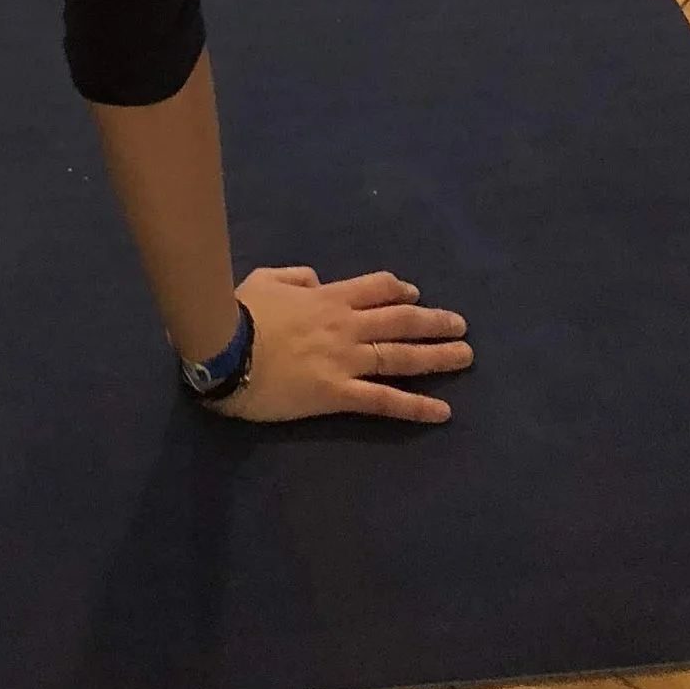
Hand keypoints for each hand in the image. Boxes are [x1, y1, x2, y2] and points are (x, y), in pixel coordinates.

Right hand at [209, 264, 470, 424]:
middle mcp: (345, 326)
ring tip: (465, 356)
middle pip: (399, 320)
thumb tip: (316, 281)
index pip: (375, 288)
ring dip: (437, 356)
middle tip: (461, 325)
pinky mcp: (339, 393)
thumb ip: (294, 277)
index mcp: (327, 298)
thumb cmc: (238, 314)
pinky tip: (443, 412)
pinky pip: (384, 400)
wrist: (224, 348)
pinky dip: (415, 405)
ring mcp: (346, 360)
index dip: (399, 290)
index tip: (417, 294)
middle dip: (433, 321)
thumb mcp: (264, 280)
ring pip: (400, 356)